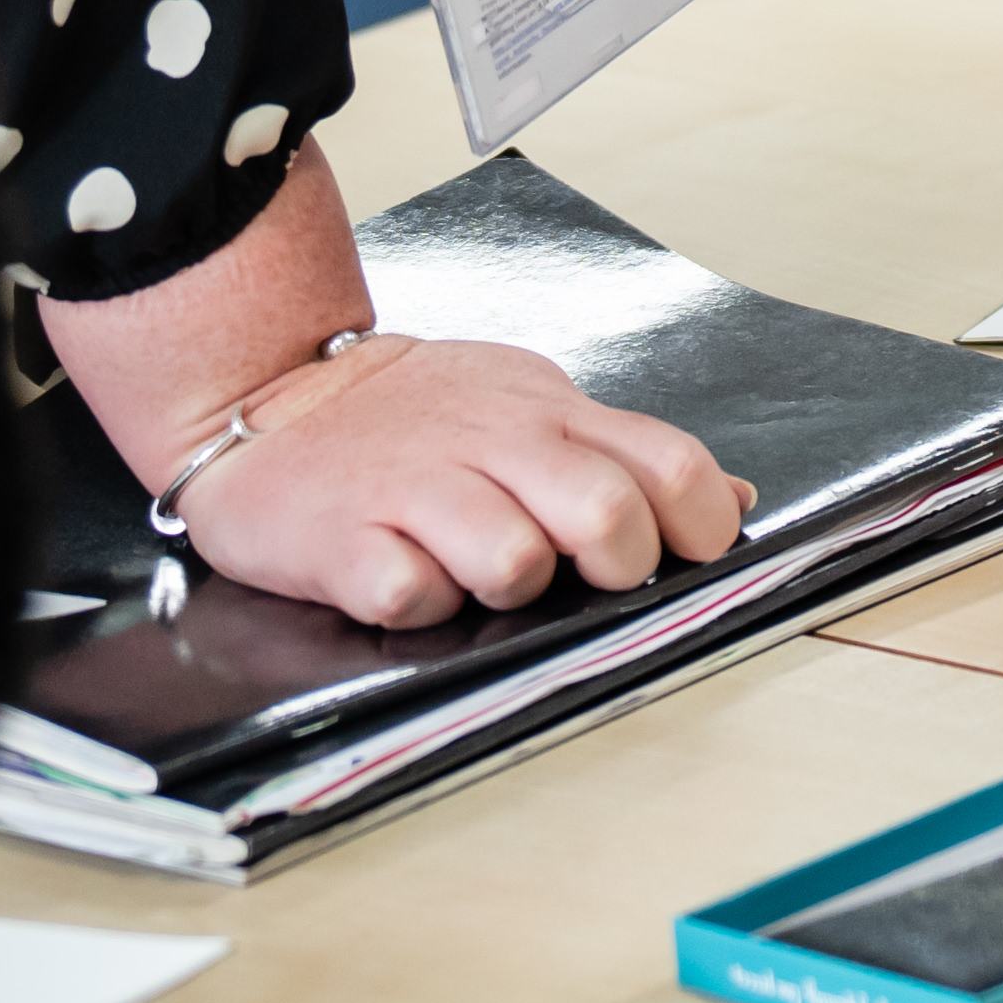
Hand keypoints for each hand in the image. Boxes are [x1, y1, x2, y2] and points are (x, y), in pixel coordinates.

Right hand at [164, 332, 752, 628]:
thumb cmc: (413, 415)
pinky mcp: (345, 543)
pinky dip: (418, 603)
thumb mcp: (531, 407)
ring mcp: (415, 491)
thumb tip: (731, 500)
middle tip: (581, 575)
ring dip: (506, 589)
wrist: (271, 399)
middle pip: (607, 514)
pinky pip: (413, 597)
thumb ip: (623, 454)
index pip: (668, 460)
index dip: (699, 521)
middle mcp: (492, 445)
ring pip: (515, 564)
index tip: (688, 554)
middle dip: (618, 567)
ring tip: (474, 569)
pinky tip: (403, 575)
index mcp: (549, 413)